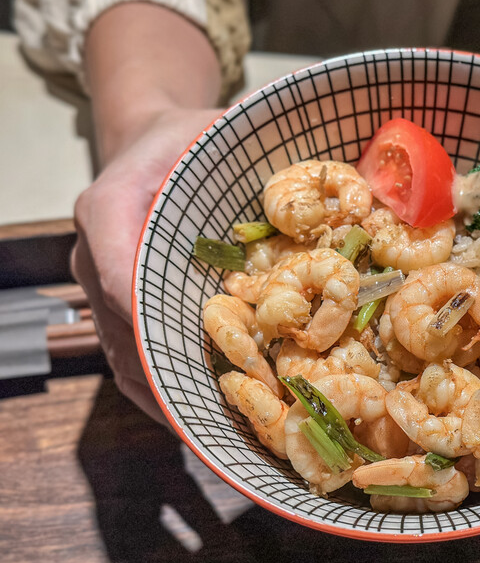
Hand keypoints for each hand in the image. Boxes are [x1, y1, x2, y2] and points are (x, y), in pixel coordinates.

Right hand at [72, 108, 220, 423]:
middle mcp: (96, 256)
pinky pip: (135, 358)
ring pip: (126, 356)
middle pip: (123, 331)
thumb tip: (300, 172)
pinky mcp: (121, 308)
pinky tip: (204, 414)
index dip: (154, 319)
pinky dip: (167, 388)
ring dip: (170, 395)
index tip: (191, 357)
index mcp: (108, 210)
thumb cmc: (182, 140)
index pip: (120, 273)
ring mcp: (103, 288)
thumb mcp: (206, 130)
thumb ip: (234, 151)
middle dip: (169, 375)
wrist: (152, 146)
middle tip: (215, 414)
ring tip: (216, 432)